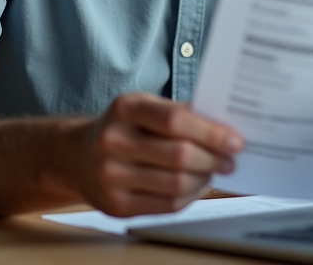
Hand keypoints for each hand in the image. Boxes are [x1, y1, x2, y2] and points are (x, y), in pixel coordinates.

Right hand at [79, 93, 242, 216]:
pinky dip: (189, 196)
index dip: (211, 133)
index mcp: (125, 108)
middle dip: (213, 159)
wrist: (77, 156)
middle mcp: (112, 141)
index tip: (234, 141)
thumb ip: (179, 113)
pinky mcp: (115, 206)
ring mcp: (110, 176)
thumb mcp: (144, 107)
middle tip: (229, 160)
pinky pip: (167, 206)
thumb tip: (224, 129)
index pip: (175, 120)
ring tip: (212, 172)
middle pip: (179, 155)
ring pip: (176, 184)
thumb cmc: (123, 128)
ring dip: (204, 179)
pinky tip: (194, 186)